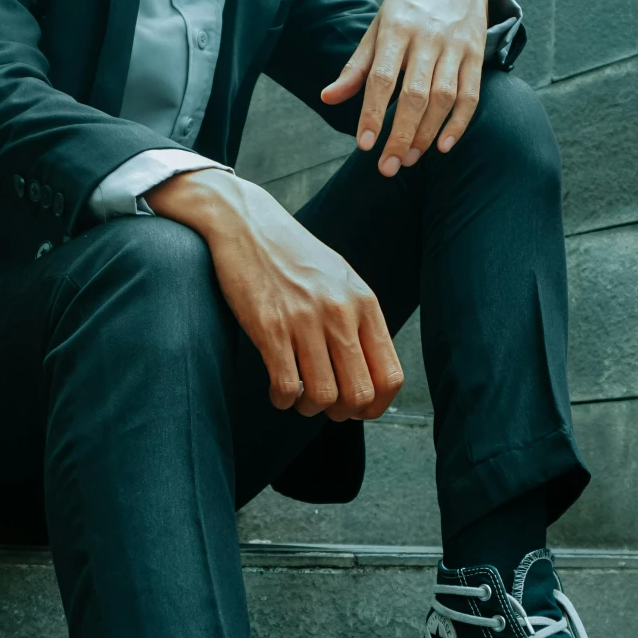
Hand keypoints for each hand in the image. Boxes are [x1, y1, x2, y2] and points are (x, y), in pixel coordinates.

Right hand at [149, 172, 402, 418]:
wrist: (247, 224)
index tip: (359, 409)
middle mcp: (340, 313)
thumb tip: (370, 372)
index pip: (390, 375)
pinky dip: (283, 400)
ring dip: (309, 408)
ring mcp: (305, 321)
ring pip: (323, 396)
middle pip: (359, 393)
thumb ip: (358, 320)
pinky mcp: (269, 328)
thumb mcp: (340, 280)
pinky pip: (286, 386)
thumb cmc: (293, 255)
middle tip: (326, 406)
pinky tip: (278, 390)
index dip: (377, 405)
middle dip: (343, 412)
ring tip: (299, 396)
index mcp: (364, 303)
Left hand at [320, 0, 487, 175]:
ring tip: (408, 159)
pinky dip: (459, 124)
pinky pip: (470, 95)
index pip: (382, 77)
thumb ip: (356, 67)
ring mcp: (455, 47)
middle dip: (400, 135)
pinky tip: (443, 146)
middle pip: (415, 95)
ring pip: (443, 98)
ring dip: (427, 134)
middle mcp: (427, 38)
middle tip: (387, 167)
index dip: (373, 113)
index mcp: (396, 29)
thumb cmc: (407, 9)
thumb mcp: (377, 29)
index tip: (365, 145)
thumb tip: (328, 98)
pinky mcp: (476, 55)